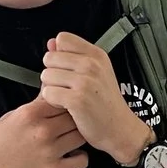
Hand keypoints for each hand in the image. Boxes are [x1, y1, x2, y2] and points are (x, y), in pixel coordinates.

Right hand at [0, 98, 89, 167]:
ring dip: (78, 136)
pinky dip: (80, 157)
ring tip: (69, 138)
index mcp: (30, 113)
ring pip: (81, 136)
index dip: (66, 104)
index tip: (65, 108)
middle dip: (74, 119)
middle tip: (68, 125)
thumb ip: (35, 105)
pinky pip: (82, 161)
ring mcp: (50, 151)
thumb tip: (52, 89)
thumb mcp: (12, 116)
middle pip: (75, 117)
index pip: (63, 100)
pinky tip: (71, 154)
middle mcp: (43, 130)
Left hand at [39, 33, 151, 161]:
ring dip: (52, 88)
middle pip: (49, 58)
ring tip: (68, 97)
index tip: (69, 69)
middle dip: (53, 73)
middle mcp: (92, 65)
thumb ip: (71, 55)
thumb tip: (51, 42)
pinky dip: (53, 102)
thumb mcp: (95, 73)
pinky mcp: (77, 99)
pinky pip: (48, 93)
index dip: (59, 54)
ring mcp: (85, 82)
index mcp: (97, 55)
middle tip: (68, 87)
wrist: (120, 129)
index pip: (63, 39)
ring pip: (46, 76)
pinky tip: (67, 106)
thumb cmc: (106, 103)